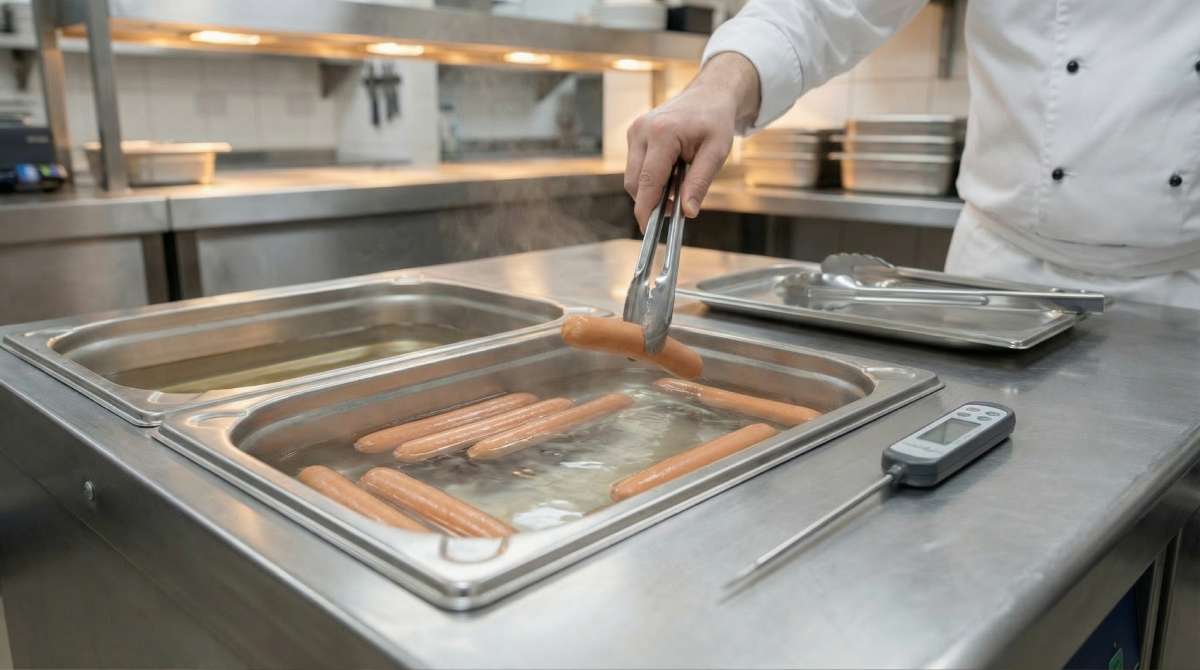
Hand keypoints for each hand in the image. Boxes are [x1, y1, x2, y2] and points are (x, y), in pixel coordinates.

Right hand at [625, 52, 760, 230]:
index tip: (648, 230)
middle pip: (634, 183)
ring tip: (678, 185)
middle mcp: (642, 131)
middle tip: (676, 208)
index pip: (647, 181)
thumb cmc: (715, 121)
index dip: (646, 209)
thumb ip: (700, 182)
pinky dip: (649, 178)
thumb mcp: (717, 152)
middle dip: (650, 201)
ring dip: (650, 190)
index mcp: (662, 134)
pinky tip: (671, 173)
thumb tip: (688, 212)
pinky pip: (635, 167)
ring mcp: (635, 131)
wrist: (709, 94)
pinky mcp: (634, 134)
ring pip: (632, 177)